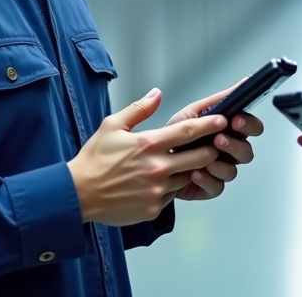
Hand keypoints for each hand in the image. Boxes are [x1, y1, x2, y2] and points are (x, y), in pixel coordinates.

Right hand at [68, 88, 224, 225]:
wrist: (78, 194)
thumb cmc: (94, 160)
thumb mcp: (112, 126)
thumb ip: (139, 109)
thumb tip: (157, 94)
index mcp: (149, 144)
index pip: (188, 131)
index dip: (209, 125)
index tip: (223, 120)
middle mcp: (157, 168)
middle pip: (200, 157)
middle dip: (209, 150)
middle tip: (210, 146)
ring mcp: (158, 190)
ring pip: (188, 177)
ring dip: (188, 170)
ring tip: (177, 165)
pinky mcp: (154, 207)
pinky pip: (172, 196)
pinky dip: (170, 188)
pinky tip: (157, 183)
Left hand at [167, 80, 264, 200]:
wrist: (150, 159)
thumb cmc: (173, 135)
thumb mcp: (193, 112)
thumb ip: (219, 99)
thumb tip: (243, 82)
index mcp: (227, 131)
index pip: (251, 127)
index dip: (248, 124)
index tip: (237, 120)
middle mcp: (227, 152)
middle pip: (246, 152)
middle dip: (235, 145)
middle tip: (219, 139)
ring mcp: (219, 170)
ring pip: (233, 171)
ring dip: (221, 164)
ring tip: (206, 157)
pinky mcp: (209, 187)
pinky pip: (217, 187)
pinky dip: (207, 180)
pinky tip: (195, 173)